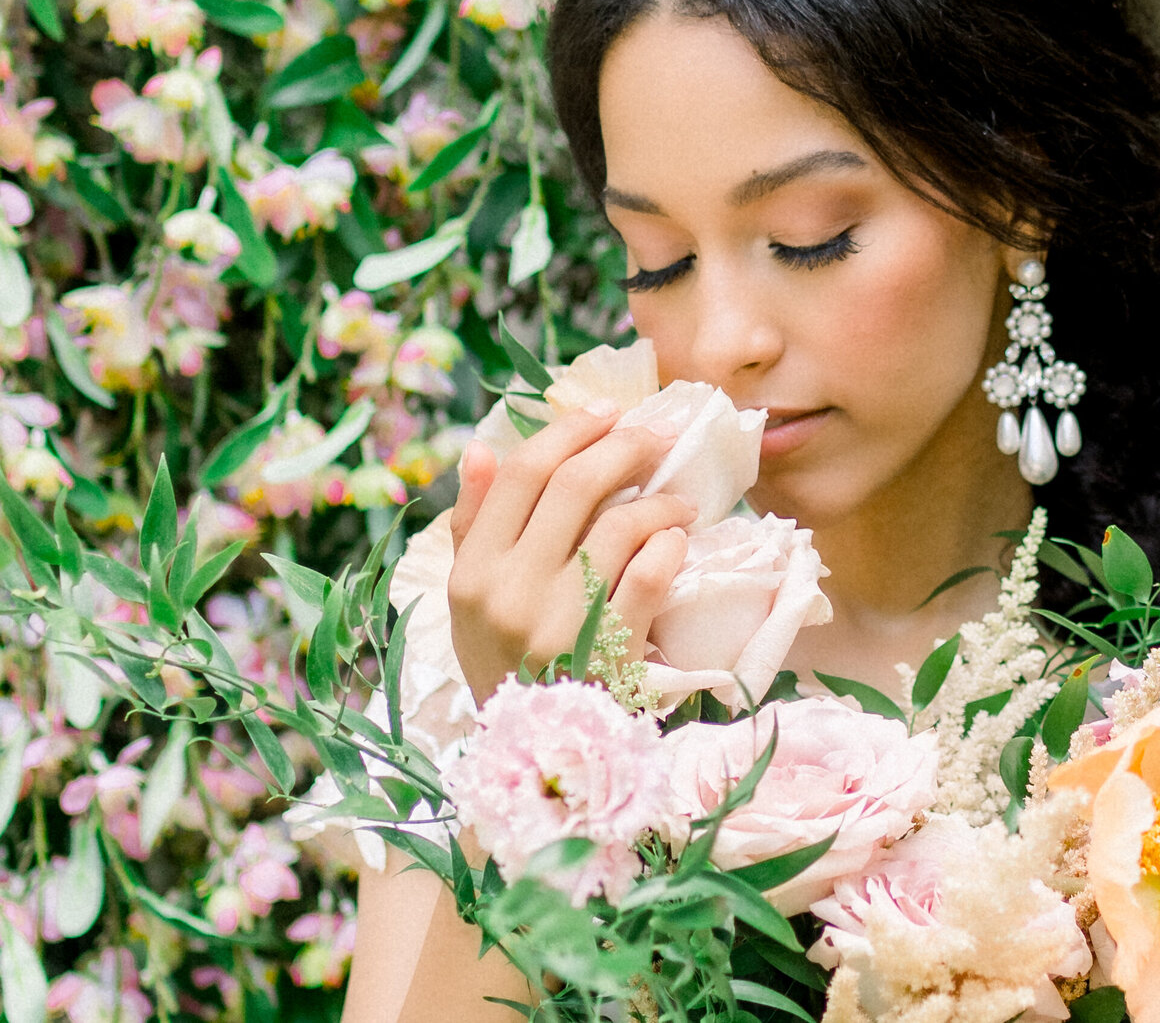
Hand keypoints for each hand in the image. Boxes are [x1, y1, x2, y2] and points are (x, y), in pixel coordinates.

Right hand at [446, 406, 695, 704]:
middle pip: (574, 485)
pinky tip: (678, 542)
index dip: (570, 430)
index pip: (523, 473)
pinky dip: (670, 547)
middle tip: (655, 439)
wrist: (538, 755)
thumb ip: (474, 526)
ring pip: (621, 525)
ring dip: (658, 501)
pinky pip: (652, 576)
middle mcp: (509, 593)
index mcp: (472, 572)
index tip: (606, 413)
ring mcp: (562, 623)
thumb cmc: (508, 666)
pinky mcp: (612, 651)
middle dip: (623, 447)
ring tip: (677, 503)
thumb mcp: (471, 603)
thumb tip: (481, 449)